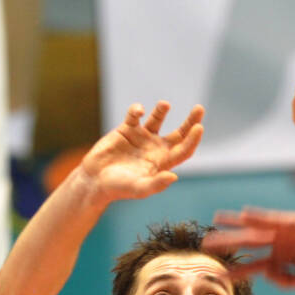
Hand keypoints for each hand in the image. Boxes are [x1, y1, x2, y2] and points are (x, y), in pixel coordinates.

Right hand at [75, 101, 203, 201]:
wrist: (95, 180)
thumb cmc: (119, 188)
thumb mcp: (139, 189)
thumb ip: (156, 184)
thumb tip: (174, 176)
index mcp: (163, 162)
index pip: (184, 149)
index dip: (193, 139)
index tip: (199, 127)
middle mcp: (156, 148)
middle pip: (179, 133)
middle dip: (190, 121)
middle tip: (199, 108)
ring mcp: (142, 137)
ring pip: (157, 119)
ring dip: (162, 110)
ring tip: (165, 105)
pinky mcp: (126, 129)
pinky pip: (135, 115)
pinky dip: (137, 110)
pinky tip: (139, 112)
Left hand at [207, 208, 294, 292]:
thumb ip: (286, 280)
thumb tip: (268, 275)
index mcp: (286, 258)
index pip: (256, 264)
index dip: (238, 269)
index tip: (220, 274)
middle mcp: (285, 243)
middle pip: (251, 243)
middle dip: (229, 244)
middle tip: (206, 244)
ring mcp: (291, 232)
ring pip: (258, 228)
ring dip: (237, 225)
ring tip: (216, 222)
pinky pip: (275, 220)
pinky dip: (260, 217)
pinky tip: (243, 215)